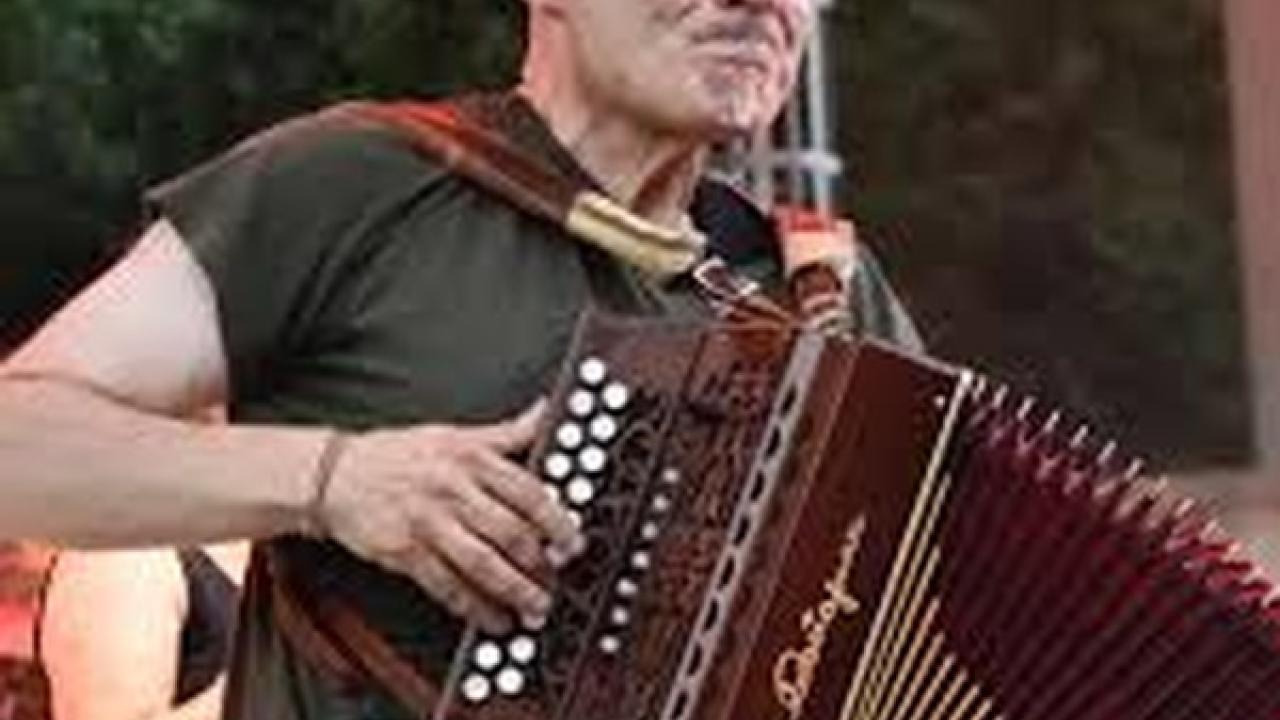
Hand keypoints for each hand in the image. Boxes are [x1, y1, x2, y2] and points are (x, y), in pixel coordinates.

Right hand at [318, 401, 583, 632]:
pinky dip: (474, 608)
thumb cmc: (400, 455)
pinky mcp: (404, 553)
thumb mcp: (455, 434)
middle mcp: (451, 489)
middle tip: (559, 580)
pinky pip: (447, 587)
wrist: (335, 474)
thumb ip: (506, 432)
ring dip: (514, 590)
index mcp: (470, 457)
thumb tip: (546, 409)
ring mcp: (427, 523)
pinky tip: (493, 619)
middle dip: (540, 562)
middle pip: (508, 531)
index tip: (573, 541)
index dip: (556, 520)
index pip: (525, 490)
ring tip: (535, 607)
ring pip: (482, 563)